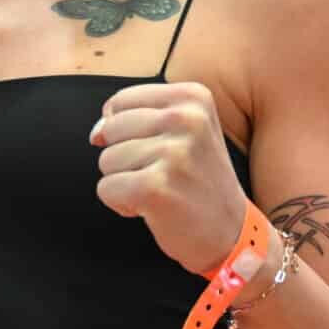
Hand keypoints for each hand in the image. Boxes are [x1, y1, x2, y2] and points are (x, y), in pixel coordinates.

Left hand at [89, 82, 250, 273]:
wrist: (231, 232)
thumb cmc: (199, 181)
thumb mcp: (187, 131)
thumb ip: (138, 117)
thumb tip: (96, 132)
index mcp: (194, 97)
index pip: (121, 102)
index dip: (127, 131)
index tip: (160, 149)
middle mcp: (186, 119)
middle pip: (111, 129)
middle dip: (125, 157)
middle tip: (163, 174)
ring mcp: (173, 153)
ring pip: (106, 160)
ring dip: (126, 181)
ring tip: (162, 189)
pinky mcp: (155, 187)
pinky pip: (106, 188)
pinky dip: (122, 203)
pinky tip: (154, 207)